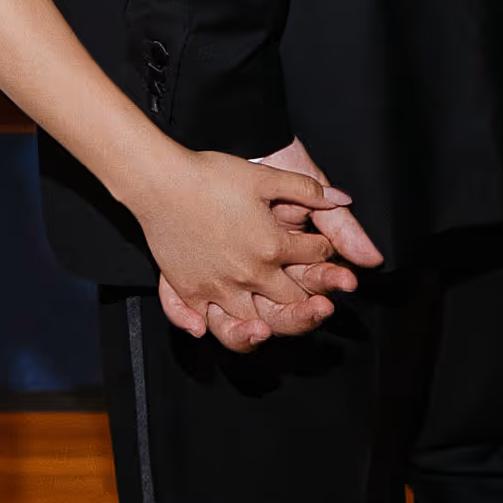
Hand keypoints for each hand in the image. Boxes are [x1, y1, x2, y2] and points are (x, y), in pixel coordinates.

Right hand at [139, 149, 364, 351]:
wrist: (160, 181)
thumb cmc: (210, 175)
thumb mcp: (265, 175)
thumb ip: (306, 189)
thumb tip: (341, 199)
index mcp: (273, 245)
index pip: (314, 256)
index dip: (323, 251)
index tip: (320, 248)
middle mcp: (251, 273)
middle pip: (291, 299)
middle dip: (310, 299)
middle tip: (319, 300)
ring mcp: (220, 287)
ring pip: (256, 321)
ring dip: (272, 324)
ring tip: (281, 324)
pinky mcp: (192, 291)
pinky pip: (209, 322)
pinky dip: (220, 328)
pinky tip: (232, 325)